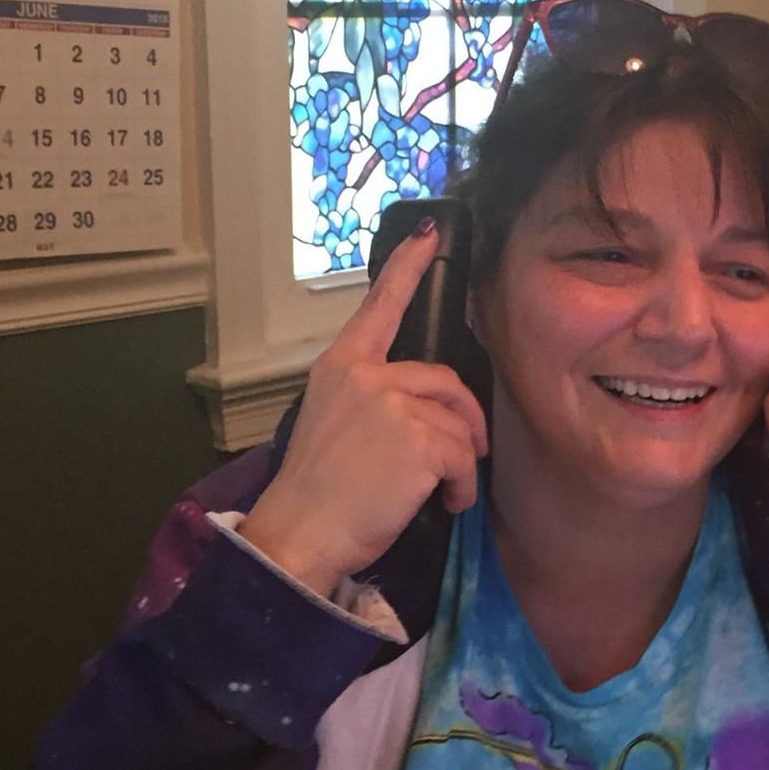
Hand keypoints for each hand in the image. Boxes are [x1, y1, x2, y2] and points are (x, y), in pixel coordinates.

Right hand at [240, 221, 488, 597]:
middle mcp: (365, 375)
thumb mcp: (333, 426)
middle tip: (468, 455)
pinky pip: (462, 457)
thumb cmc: (317, 495)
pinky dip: (463, 486)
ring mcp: (391, 403)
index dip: (407, 269)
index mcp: (340, 367)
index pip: (379, 307)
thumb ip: (371, 402)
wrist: (300, 535)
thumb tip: (422, 410)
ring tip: (446, 493)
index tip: (428, 234)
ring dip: (462, 463)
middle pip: (444, 379)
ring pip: (456, 423)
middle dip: (466, 418)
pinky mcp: (417, 438)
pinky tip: (446, 504)